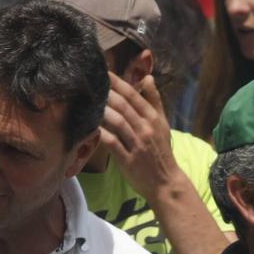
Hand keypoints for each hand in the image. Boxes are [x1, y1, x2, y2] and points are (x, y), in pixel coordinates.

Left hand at [98, 73, 178, 194]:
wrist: (166, 182)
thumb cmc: (161, 151)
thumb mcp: (162, 124)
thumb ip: (155, 100)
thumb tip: (148, 77)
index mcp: (153, 118)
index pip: (133, 95)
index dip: (117, 82)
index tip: (103, 71)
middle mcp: (146, 129)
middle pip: (123, 105)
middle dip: (106, 92)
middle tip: (90, 82)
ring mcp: (137, 144)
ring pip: (117, 121)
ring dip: (102, 110)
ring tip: (88, 101)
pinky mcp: (128, 160)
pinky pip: (112, 143)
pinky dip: (100, 133)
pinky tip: (89, 126)